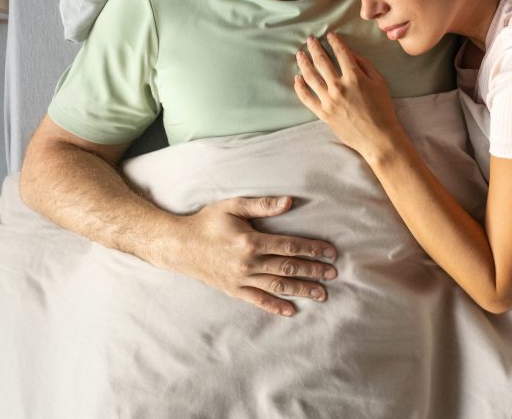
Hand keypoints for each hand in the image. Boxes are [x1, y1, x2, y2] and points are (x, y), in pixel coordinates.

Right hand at [174, 195, 337, 316]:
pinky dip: (275, 306)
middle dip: (313, 271)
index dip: (313, 249)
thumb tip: (289, 201)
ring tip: (322, 294)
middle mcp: (248, 263)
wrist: (178, 245)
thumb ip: (262, 205)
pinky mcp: (233, 290)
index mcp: (251, 241)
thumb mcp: (232, 206)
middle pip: (288, 267)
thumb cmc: (207, 222)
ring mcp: (241, 279)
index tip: (331, 253)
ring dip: (302, 290)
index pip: (290, 246)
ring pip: (278, 286)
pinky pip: (258, 300)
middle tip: (333, 275)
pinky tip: (291, 311)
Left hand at [293, 32, 402, 157]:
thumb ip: (365, 66)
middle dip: (315, 48)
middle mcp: (339, 86)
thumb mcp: (380, 83)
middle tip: (310, 39)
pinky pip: (306, 97)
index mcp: (354, 77)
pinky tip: (297, 78)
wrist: (378, 138)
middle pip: (322, 61)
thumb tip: (351, 54)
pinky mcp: (323, 113)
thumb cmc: (383, 110)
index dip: (334, 42)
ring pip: (310, 77)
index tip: (329, 35)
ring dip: (304, 63)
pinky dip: (300, 87)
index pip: (341, 53)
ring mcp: (328, 100)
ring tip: (300, 54)